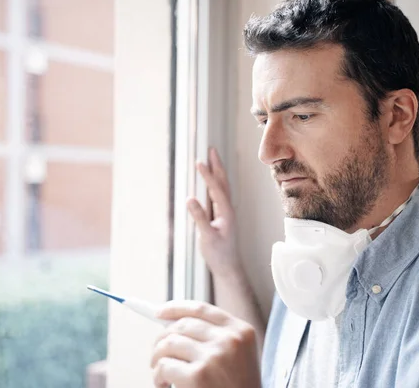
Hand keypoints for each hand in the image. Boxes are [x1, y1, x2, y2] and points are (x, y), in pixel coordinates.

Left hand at [151, 300, 260, 387]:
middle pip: (181, 325)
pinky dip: (158, 376)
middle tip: (157, 354)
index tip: (159, 312)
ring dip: (157, 359)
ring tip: (160, 373)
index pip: (201, 308)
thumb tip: (173, 325)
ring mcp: (213, 356)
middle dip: (162, 339)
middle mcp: (228, 339)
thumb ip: (215, 337)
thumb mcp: (238, 355)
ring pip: (168, 344)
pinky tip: (164, 385)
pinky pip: (164, 366)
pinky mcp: (198, 376)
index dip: (176, 308)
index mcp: (240, 330)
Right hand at [188, 147, 240, 277]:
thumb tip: (190, 199)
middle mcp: (228, 209)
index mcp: (226, 212)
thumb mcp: (206, 237)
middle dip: (217, 166)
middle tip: (211, 150)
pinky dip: (214, 184)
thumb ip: (199, 218)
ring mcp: (226, 213)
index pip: (216, 189)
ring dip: (217, 172)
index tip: (199, 162)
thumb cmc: (219, 254)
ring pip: (222, 187)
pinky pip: (218, 195)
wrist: (228, 267)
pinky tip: (209, 182)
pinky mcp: (222, 217)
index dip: (207, 175)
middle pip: (223, 183)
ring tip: (211, 160)